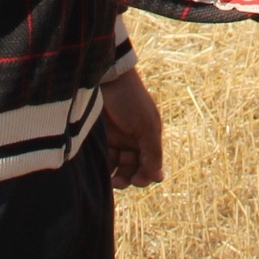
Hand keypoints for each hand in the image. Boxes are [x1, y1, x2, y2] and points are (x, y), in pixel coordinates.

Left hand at [101, 70, 164, 187]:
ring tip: (108, 179)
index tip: (136, 180)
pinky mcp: (99, 137)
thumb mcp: (146, 126)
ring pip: (116, 166)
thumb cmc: (130, 99)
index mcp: (148, 137)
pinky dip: (102, 165)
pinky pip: (103, 157)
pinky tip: (99, 168)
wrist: (106, 76)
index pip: (149, 165)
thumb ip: (152, 152)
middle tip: (117, 181)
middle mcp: (132, 140)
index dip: (144, 176)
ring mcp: (115, 138)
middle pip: (132, 168)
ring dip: (113, 175)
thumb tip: (159, 178)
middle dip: (127, 178)